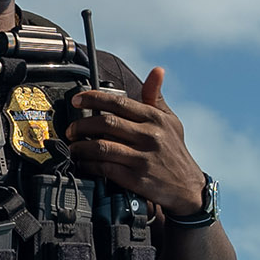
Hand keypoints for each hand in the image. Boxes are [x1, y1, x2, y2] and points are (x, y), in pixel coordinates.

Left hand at [65, 68, 206, 217]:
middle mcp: (149, 136)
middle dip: (82, 125)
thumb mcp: (171, 122)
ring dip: (81, 146)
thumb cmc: (175, 152)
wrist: (188, 188)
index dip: (93, 98)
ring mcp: (142, 158)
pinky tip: (83, 163)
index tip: (76, 100)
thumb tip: (157, 71)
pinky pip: (105, 168)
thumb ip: (156, 98)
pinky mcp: (136, 179)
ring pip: (102, 146)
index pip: (118, 102)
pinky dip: (89, 165)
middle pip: (106, 123)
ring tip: (73, 146)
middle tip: (71, 129)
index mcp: (155, 118)